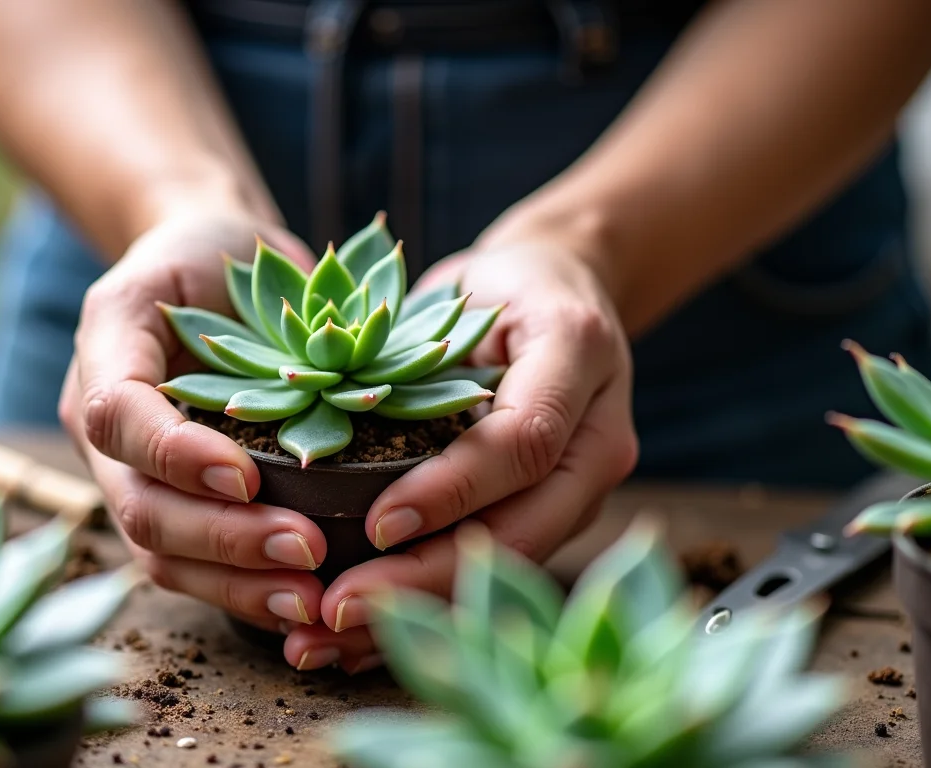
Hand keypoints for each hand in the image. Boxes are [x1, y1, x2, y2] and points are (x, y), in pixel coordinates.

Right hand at [58, 212, 331, 637]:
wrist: (203, 272)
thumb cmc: (216, 258)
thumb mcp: (215, 246)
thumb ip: (241, 304)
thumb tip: (313, 379)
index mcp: (104, 356)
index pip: (117, 417)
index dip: (178, 455)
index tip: (248, 474)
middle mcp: (103, 430)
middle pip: (141, 506)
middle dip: (223, 537)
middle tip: (307, 549)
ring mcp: (129, 476)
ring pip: (162, 554)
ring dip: (236, 583)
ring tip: (310, 598)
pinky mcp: (171, 506)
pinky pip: (192, 567)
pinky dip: (244, 591)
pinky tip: (299, 603)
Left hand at [280, 226, 639, 673]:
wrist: (565, 291)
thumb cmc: (501, 285)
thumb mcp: (467, 287)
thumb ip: (424, 347)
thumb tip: (335, 418)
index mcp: (582, 362)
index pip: (522, 445)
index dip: (452, 490)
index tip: (378, 524)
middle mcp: (600, 442)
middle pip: (522, 531)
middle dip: (426, 580)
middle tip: (336, 609)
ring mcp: (584, 489)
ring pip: (510, 568)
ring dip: (421, 613)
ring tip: (331, 642)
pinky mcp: (557, 516)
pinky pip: (499, 571)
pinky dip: (431, 607)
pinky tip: (362, 640)